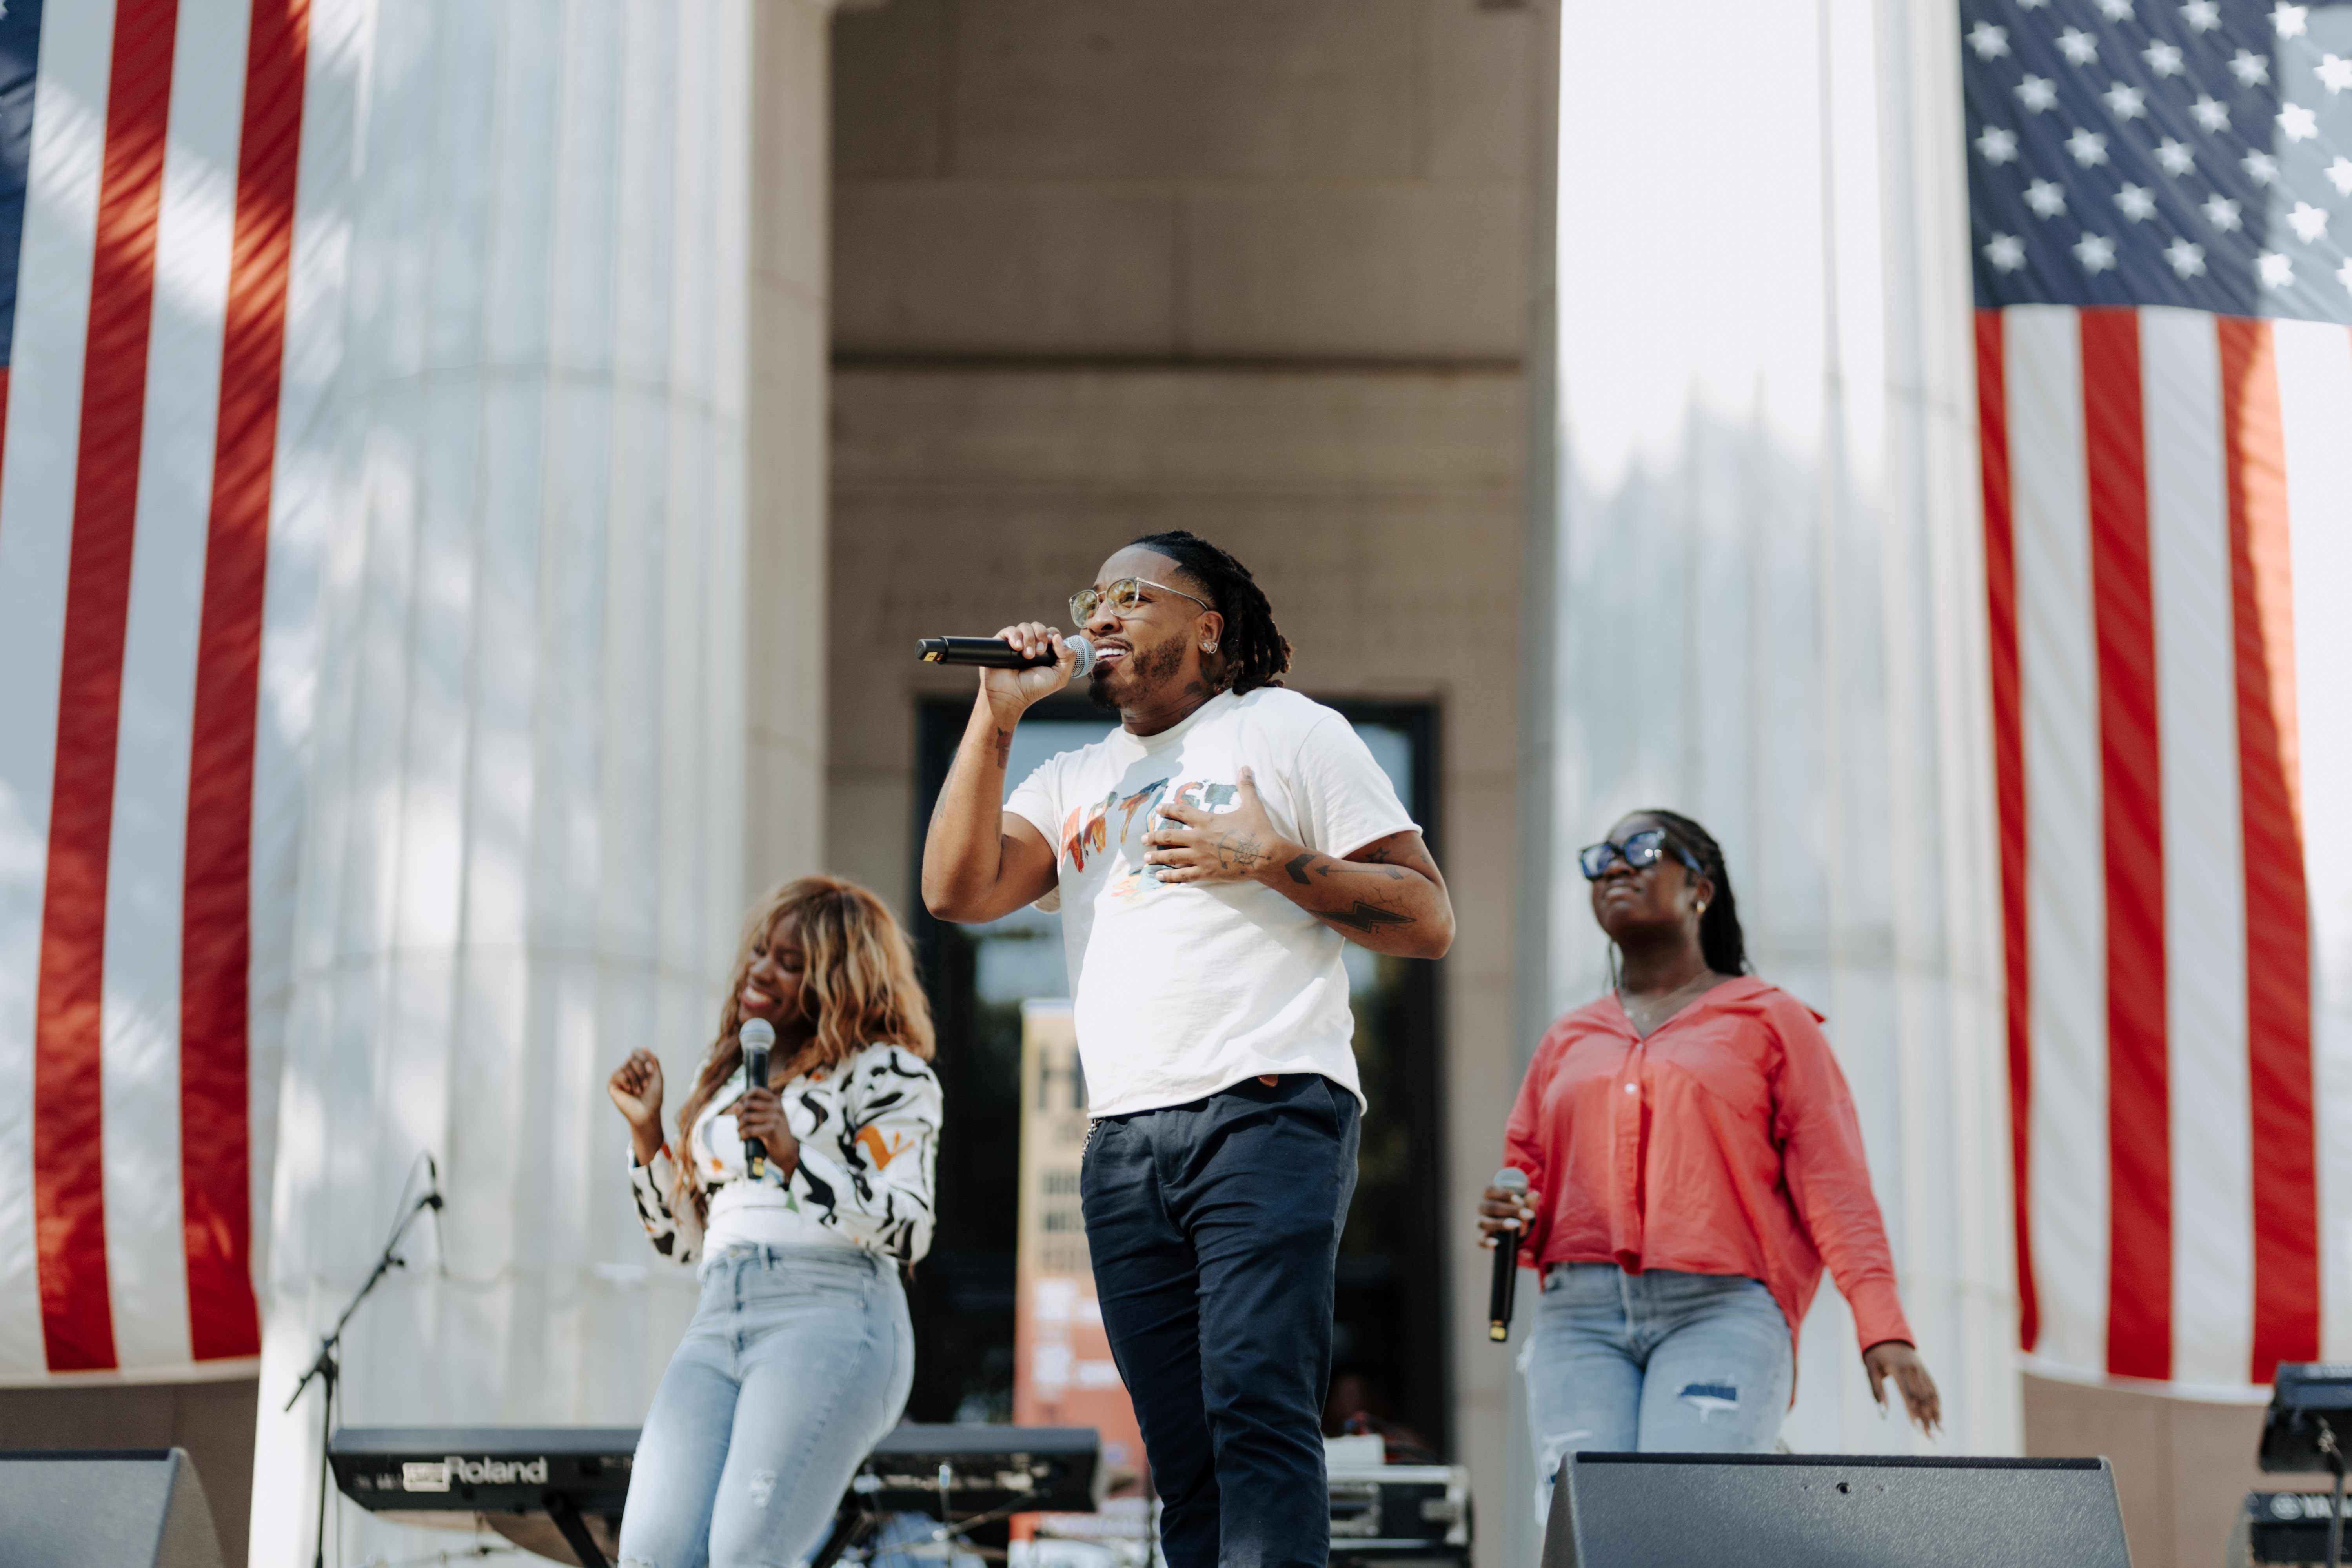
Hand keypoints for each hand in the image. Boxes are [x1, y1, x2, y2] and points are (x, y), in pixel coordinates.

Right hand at [607, 1050, 664, 1165]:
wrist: (647, 1112)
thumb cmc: (654, 1096)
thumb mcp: (657, 1075)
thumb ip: (652, 1059)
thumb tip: (643, 1046)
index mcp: (637, 1068)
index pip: (637, 1053)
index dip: (645, 1060)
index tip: (651, 1071)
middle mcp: (627, 1071)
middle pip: (632, 1058)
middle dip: (642, 1070)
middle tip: (645, 1085)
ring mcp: (619, 1078)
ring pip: (626, 1066)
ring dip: (636, 1078)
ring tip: (638, 1091)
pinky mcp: (612, 1085)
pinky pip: (617, 1073)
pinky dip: (626, 1080)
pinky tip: (629, 1090)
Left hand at [732, 1087, 800, 1177]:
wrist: (786, 1149)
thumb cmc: (773, 1133)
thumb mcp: (766, 1119)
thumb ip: (752, 1111)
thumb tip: (734, 1106)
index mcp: (775, 1101)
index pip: (757, 1090)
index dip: (744, 1095)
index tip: (738, 1105)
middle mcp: (776, 1107)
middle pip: (748, 1104)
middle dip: (738, 1114)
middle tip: (738, 1124)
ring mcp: (775, 1117)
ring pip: (747, 1117)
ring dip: (739, 1127)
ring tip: (739, 1133)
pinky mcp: (772, 1129)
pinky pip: (750, 1129)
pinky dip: (742, 1135)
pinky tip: (742, 1138)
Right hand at [981, 622, 1076, 717]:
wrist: (1011, 695)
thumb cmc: (1034, 688)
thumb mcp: (1060, 676)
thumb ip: (1068, 657)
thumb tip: (1058, 637)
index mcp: (1045, 651)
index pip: (1051, 632)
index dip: (1052, 635)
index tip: (1050, 646)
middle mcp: (1031, 644)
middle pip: (1039, 626)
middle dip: (1041, 637)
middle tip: (1038, 654)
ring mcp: (1016, 643)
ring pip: (1025, 626)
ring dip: (1029, 639)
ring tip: (1027, 656)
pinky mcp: (1002, 643)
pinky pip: (1010, 630)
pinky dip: (1015, 636)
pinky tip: (1017, 648)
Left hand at [1147, 766, 1287, 883]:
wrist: (1266, 855)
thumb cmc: (1259, 830)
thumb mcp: (1252, 805)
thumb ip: (1245, 787)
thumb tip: (1245, 767)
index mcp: (1207, 820)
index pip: (1181, 811)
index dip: (1168, 809)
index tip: (1158, 810)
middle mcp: (1199, 838)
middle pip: (1169, 836)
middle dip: (1154, 837)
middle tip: (1143, 839)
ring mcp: (1201, 856)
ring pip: (1172, 856)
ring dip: (1157, 856)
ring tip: (1146, 858)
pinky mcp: (1207, 872)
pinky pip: (1184, 875)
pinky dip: (1170, 876)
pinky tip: (1160, 876)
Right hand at [1476, 1181, 1541, 1249]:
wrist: (1512, 1222)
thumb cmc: (1516, 1207)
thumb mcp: (1523, 1203)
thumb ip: (1528, 1200)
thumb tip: (1535, 1196)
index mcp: (1489, 1194)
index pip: (1490, 1190)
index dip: (1504, 1194)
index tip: (1519, 1200)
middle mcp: (1482, 1207)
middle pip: (1489, 1207)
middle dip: (1510, 1210)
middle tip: (1527, 1214)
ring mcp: (1482, 1222)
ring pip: (1483, 1223)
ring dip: (1499, 1224)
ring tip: (1517, 1225)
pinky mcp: (1484, 1236)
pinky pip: (1480, 1240)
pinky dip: (1486, 1242)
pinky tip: (1497, 1242)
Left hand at [1863, 1341, 1941, 1433]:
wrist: (1888, 1333)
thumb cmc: (1876, 1354)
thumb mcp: (1871, 1370)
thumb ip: (1877, 1393)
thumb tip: (1883, 1415)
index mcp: (1899, 1370)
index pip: (1908, 1396)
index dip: (1914, 1414)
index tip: (1918, 1430)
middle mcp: (1914, 1371)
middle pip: (1922, 1400)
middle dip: (1927, 1420)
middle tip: (1932, 1439)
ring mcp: (1922, 1371)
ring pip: (1931, 1396)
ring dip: (1936, 1415)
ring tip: (1940, 1432)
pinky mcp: (1925, 1372)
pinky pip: (1933, 1390)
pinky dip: (1938, 1404)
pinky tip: (1940, 1418)